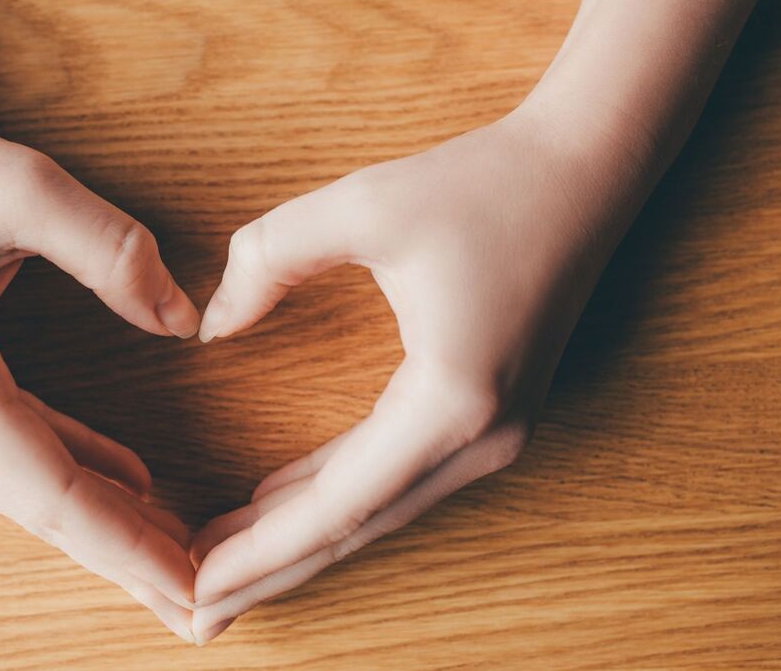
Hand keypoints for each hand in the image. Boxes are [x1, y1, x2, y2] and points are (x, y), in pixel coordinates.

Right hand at [0, 91, 201, 640]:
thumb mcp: (20, 187)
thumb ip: (110, 252)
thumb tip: (182, 322)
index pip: (55, 492)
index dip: (128, 547)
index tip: (193, 589)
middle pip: (45, 511)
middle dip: (126, 561)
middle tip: (204, 608)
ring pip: (34, 489)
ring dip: (107, 525)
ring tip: (178, 562)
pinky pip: (20, 449)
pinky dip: (79, 472)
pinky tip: (133, 483)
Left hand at [188, 108, 642, 641]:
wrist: (585, 169)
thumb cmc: (483, 182)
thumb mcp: (362, 206)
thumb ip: (269, 259)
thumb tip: (211, 327)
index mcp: (451, 401)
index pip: (336, 506)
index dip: (259, 551)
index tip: (196, 586)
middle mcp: (479, 439)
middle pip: (353, 530)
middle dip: (270, 570)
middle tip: (195, 611)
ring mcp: (491, 436)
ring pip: (373, 511)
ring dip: (296, 539)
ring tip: (221, 565)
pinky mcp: (485, 419)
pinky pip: (393, 477)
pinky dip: (332, 499)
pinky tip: (276, 504)